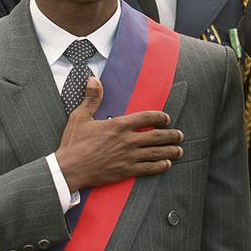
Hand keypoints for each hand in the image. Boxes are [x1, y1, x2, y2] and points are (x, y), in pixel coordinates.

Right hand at [55, 77, 183, 192]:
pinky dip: (160, 166)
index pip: (146, 118)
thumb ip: (91, 98)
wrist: (69, 169)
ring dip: (170, 151)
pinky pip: (148, 169)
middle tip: (180, 135)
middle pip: (156, 136)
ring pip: (155, 153)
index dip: (159, 117)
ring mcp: (128, 157)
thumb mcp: (80, 117)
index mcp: (118, 125)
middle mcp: (127, 140)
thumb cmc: (74, 143)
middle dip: (171, 135)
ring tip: (179, 150)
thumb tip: (93, 79)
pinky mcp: (125, 171)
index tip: (166, 118)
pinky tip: (167, 164)